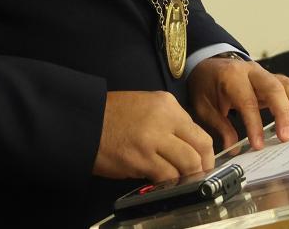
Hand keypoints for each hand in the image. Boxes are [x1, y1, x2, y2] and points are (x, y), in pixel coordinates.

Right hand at [93, 91, 214, 181]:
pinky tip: (161, 183)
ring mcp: (154, 138)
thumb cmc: (111, 115)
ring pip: (188, 165)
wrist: (85, 120)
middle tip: (198, 176)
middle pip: (200, 148)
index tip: (202, 163)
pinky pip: (167, 177)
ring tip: (178, 181)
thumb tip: (186, 146)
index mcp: (167, 104)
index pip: (198, 131)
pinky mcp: (142, 158)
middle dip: (203, 166)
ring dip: (185, 177)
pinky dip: (168, 184)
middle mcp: (165, 118)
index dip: (204, 153)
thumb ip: (168, 122)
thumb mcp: (146, 106)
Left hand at [187, 56, 288, 150]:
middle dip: (283, 113)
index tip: (258, 146)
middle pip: (274, 88)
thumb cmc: (205, 85)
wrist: (207, 65)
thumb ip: (219, 125)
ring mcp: (263, 73)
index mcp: (231, 77)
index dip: (255, 124)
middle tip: (286, 138)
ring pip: (287, 85)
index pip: (248, 101)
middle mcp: (250, 71)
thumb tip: (233, 148)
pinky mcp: (271, 78)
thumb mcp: (203, 105)